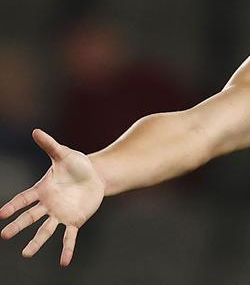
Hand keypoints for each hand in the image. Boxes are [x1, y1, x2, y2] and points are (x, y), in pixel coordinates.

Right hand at [0, 129, 104, 265]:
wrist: (97, 175)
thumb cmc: (77, 164)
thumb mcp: (64, 154)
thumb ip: (49, 145)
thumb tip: (36, 131)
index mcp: (43, 189)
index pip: (24, 198)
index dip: (13, 205)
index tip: (2, 214)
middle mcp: (48, 205)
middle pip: (30, 217)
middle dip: (18, 225)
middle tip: (4, 235)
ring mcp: (60, 214)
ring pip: (45, 230)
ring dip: (36, 242)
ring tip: (26, 254)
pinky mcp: (74, 220)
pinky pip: (69, 237)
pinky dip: (67, 249)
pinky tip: (64, 262)